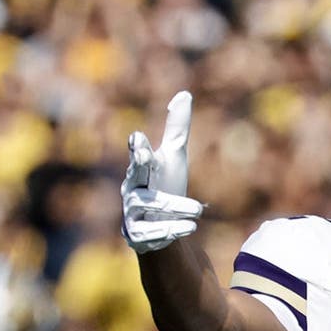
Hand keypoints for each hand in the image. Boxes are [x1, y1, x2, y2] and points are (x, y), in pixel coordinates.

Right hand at [120, 91, 203, 252]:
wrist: (159, 226)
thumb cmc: (163, 185)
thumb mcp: (173, 158)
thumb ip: (176, 129)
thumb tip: (184, 94)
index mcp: (141, 169)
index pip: (138, 155)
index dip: (138, 146)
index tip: (139, 137)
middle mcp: (132, 189)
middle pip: (134, 176)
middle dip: (138, 165)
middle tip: (144, 154)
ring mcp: (132, 213)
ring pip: (149, 206)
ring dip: (174, 206)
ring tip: (198, 210)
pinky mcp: (137, 235)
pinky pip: (151, 232)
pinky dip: (171, 230)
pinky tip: (189, 228)